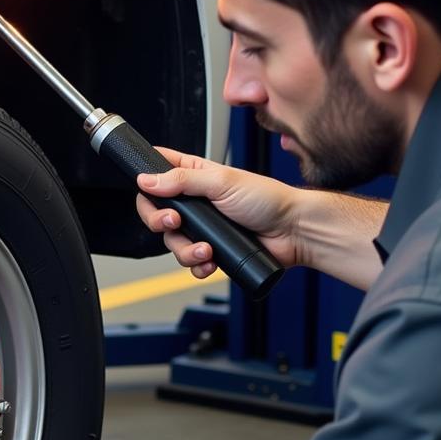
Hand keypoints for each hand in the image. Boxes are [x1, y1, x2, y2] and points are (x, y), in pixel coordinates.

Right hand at [136, 148, 305, 277]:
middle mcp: (196, 202)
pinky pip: (191, 263)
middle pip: (158, 214)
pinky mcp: (212, 250)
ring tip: (206, 249)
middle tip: (174, 223)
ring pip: (173, 243)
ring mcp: (204, 228)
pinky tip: (212, 261)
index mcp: (196, 176)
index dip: (147, 183)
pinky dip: (198, 266)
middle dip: (160, 223)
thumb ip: (182, 180)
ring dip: (185, 250)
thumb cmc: (268, 199)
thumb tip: (147, 180)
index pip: (158, 173)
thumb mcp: (221, 182)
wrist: (293, 232)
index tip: (149, 192)